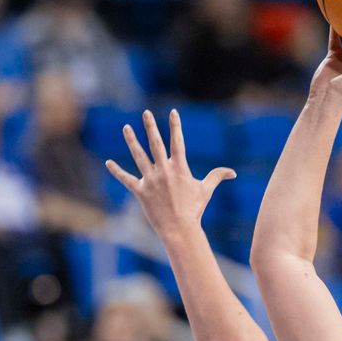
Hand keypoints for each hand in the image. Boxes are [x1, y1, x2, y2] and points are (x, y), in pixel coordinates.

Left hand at [106, 109, 235, 236]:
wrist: (179, 227)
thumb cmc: (194, 209)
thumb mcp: (206, 190)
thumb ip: (217, 176)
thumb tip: (233, 173)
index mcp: (180, 168)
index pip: (178, 142)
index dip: (175, 126)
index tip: (173, 112)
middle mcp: (164, 171)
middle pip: (156, 144)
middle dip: (150, 127)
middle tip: (145, 113)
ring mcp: (151, 180)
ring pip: (139, 156)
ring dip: (132, 141)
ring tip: (126, 128)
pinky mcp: (140, 191)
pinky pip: (126, 179)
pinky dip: (117, 171)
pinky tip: (108, 162)